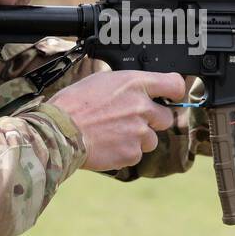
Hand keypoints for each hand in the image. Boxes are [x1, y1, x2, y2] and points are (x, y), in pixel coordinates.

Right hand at [50, 70, 186, 169]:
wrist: (59, 131)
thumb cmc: (73, 104)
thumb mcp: (100, 80)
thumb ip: (126, 85)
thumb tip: (136, 89)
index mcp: (135, 84)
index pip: (174, 85)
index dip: (175, 92)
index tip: (171, 96)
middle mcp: (142, 107)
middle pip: (166, 117)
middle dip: (152, 121)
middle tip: (129, 121)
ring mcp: (139, 132)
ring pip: (151, 140)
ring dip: (138, 139)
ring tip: (112, 134)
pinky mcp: (131, 153)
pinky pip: (136, 155)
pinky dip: (125, 153)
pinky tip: (107, 145)